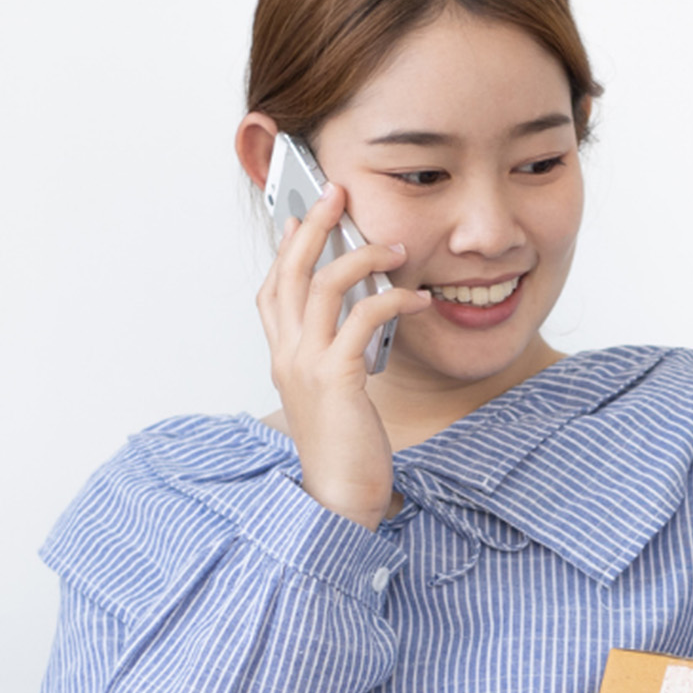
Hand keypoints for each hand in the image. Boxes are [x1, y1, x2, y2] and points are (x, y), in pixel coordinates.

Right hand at [256, 182, 432, 529]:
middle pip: (290, 273)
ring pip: (324, 286)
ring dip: (362, 256)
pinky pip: (363, 317)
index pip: (273, 291)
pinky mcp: (337, 377)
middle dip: (313, 227)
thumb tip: (363, 320)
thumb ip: (339, 356)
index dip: (286, 250)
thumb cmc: (345, 450)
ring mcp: (307, 364)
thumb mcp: (335, 394)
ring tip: (397, 247)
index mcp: (283, 358)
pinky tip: (419, 298)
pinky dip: (393, 298)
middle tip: (336, 192)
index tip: (302, 216)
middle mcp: (287, 355)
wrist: (338, 500)